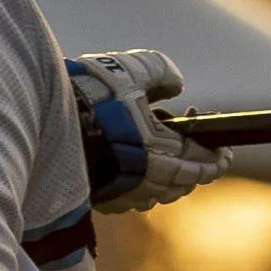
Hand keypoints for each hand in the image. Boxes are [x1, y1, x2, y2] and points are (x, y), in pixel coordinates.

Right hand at [67, 50, 229, 210]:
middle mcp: (147, 180)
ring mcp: (124, 194)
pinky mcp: (102, 200)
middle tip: (196, 154)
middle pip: (183, 185)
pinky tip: (133, 171)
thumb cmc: (92, 98)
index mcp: (162, 152)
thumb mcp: (132, 70)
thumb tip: (176, 85)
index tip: (224, 152)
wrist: (45, 126)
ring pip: (159, 196)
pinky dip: (141, 187)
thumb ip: (162, 72)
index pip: (203, 165)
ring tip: (164, 161)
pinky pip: (132, 200)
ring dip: (168, 181)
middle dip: (194, 170)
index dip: (217, 159)